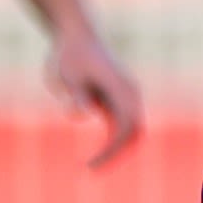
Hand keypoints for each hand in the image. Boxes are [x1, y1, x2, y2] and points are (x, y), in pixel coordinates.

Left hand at [45, 28, 143, 167]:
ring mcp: (127, 94)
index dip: (112, 150)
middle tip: (92, 169)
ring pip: (132, 129)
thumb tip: (81, 116)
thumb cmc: (70, 54)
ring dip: (118, 148)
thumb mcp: (68, 75)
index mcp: (121, 88)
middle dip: (118, 154)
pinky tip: (98, 152)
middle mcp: (130, 92)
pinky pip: (123, 124)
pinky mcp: (119, 96)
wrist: (76, 34)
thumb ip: (76, 94)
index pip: (126, 128)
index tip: (91, 164)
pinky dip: (114, 140)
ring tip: (94, 165)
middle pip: (135, 132)